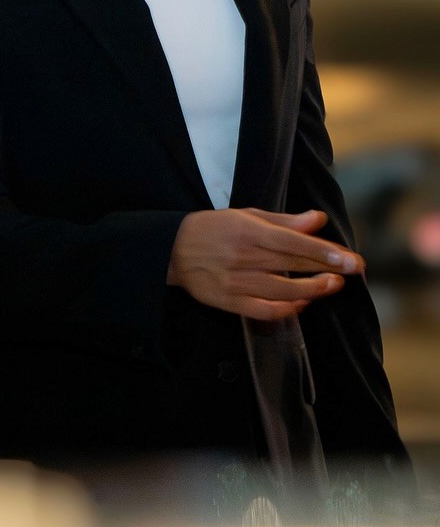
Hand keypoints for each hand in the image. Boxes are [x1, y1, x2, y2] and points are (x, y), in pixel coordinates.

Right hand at [166, 208, 363, 320]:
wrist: (172, 249)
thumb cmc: (212, 228)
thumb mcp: (245, 215)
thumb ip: (283, 220)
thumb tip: (317, 219)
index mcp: (247, 231)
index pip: (294, 243)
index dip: (325, 252)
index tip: (351, 259)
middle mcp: (243, 257)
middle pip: (293, 265)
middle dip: (327, 269)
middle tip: (353, 271)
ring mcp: (236, 282)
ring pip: (284, 291)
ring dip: (313, 290)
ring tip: (332, 285)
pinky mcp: (229, 301)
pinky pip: (265, 310)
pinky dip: (287, 310)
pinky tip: (301, 303)